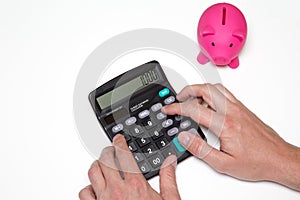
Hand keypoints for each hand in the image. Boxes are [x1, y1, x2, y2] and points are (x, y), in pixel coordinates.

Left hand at [79, 134, 180, 199]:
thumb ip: (169, 179)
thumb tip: (170, 162)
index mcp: (135, 185)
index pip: (123, 155)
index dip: (119, 143)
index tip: (118, 139)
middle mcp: (116, 190)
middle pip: (104, 160)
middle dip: (107, 152)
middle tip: (111, 151)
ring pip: (92, 173)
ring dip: (97, 167)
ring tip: (102, 165)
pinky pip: (84, 193)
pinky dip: (88, 188)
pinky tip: (95, 188)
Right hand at [162, 83, 299, 190]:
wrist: (278, 159)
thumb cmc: (257, 162)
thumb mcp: (223, 163)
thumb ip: (201, 149)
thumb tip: (184, 137)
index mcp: (225, 125)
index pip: (194, 109)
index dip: (177, 107)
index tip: (168, 109)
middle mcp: (232, 112)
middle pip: (205, 89)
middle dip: (187, 90)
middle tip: (177, 98)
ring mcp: (238, 108)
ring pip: (215, 88)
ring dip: (200, 89)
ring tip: (190, 97)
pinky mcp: (243, 109)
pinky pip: (225, 92)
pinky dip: (212, 92)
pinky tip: (208, 101)